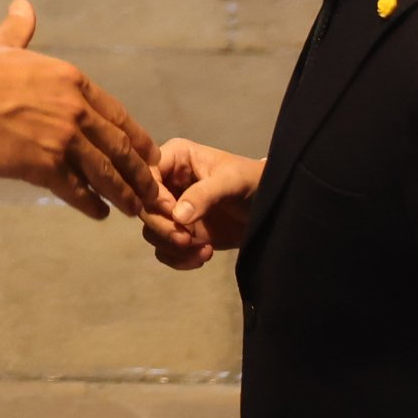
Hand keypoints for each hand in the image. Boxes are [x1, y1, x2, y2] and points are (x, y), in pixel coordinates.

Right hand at [0, 0, 162, 221]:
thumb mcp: (2, 44)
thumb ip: (19, 29)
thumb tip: (22, 5)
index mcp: (71, 81)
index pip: (116, 114)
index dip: (136, 137)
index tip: (149, 153)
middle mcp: (75, 110)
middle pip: (118, 147)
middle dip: (138, 172)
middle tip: (150, 189)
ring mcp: (63, 140)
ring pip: (105, 173)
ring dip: (123, 194)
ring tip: (132, 209)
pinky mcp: (45, 166)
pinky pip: (77, 190)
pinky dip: (91, 204)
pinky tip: (99, 213)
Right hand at [138, 138, 262, 268]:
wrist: (272, 207)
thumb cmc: (253, 182)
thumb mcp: (232, 181)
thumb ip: (205, 194)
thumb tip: (178, 217)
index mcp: (176, 159)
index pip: (147, 175)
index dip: (154, 197)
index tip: (175, 215)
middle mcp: (167, 183)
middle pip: (144, 207)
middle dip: (163, 228)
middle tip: (187, 240)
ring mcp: (173, 210)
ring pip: (151, 231)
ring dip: (173, 246)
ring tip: (202, 250)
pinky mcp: (181, 233)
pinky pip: (164, 249)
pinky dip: (179, 259)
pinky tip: (204, 256)